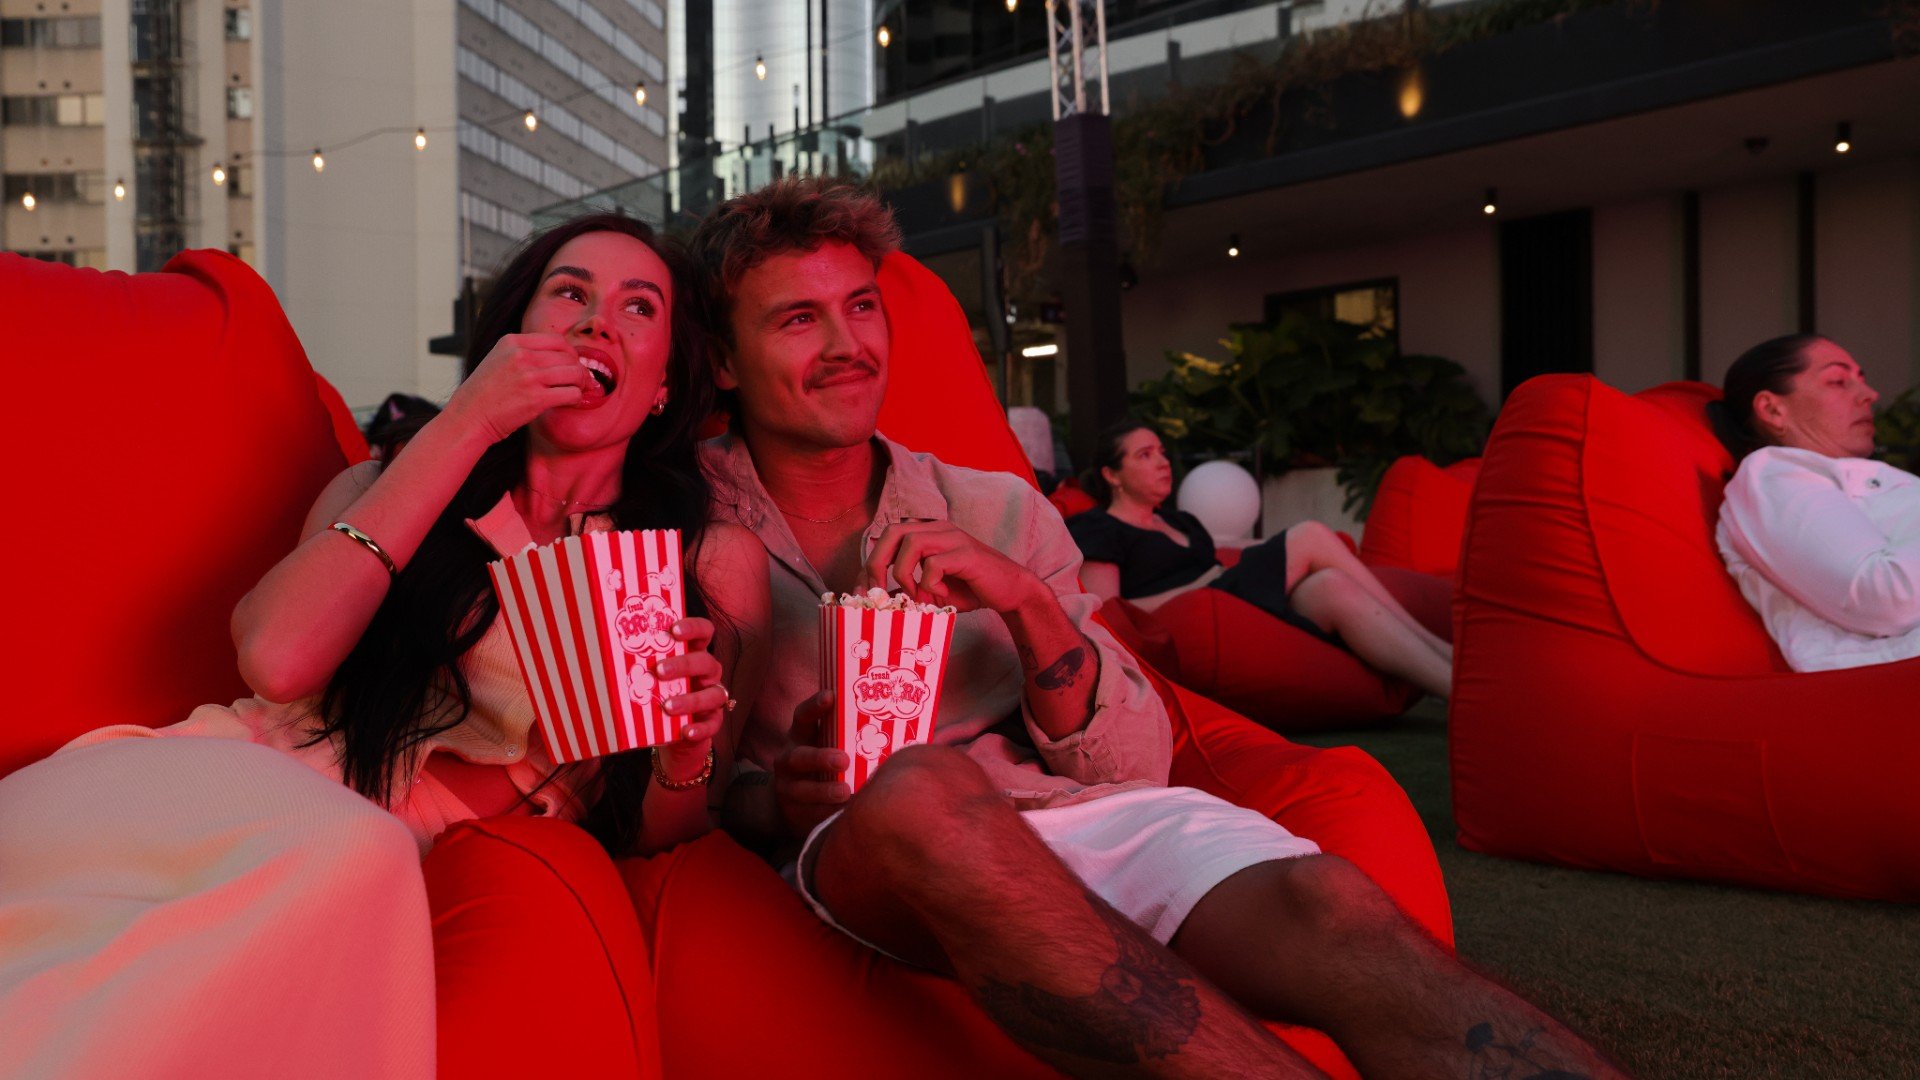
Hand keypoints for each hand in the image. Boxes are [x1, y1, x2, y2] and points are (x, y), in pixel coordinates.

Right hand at [440, 332, 591, 445]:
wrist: (468, 418)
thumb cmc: (484, 394)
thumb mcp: (498, 359)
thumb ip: (523, 353)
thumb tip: (559, 355)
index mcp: (512, 342)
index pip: (556, 340)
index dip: (569, 352)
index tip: (570, 364)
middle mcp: (521, 355)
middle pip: (568, 356)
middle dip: (578, 369)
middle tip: (580, 380)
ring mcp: (529, 376)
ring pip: (574, 373)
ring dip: (581, 383)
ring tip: (578, 390)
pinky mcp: (536, 399)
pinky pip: (571, 393)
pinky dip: (576, 398)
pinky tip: (571, 402)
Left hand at [651, 617, 728, 781]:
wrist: (670, 730)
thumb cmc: (657, 694)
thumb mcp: (649, 676)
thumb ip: (636, 663)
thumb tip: (596, 654)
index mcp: (694, 653)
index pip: (703, 632)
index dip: (693, 628)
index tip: (674, 630)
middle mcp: (707, 673)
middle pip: (705, 661)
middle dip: (683, 665)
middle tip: (659, 670)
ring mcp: (712, 696)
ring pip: (713, 694)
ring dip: (691, 699)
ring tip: (667, 706)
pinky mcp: (713, 720)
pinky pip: (713, 724)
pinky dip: (701, 728)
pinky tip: (686, 731)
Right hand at [772, 690, 849, 836]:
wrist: (797, 804)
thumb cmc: (826, 765)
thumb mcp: (831, 745)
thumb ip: (853, 734)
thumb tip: (907, 722)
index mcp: (801, 736)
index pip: (803, 716)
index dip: (814, 705)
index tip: (831, 696)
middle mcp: (789, 758)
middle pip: (799, 756)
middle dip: (821, 757)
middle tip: (844, 760)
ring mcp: (787, 786)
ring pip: (801, 788)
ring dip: (824, 790)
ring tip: (846, 792)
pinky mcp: (792, 811)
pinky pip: (808, 813)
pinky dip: (826, 812)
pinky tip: (845, 813)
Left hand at [863, 520, 1043, 614]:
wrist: (1009, 591)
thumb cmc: (969, 589)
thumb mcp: (930, 590)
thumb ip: (906, 588)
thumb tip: (874, 595)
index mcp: (927, 532)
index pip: (888, 536)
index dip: (871, 562)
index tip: (867, 591)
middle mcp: (938, 529)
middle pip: (893, 531)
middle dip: (877, 562)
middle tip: (879, 591)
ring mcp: (953, 538)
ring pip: (911, 543)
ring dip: (904, 573)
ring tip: (915, 595)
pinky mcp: (967, 554)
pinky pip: (935, 563)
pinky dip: (929, 583)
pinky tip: (941, 594)